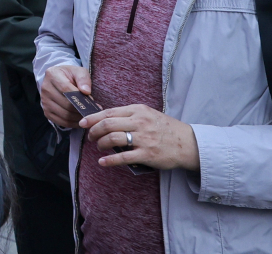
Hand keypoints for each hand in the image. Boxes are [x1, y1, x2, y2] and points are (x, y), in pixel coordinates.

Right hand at [40, 63, 91, 128]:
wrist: (58, 79)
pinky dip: (73, 123)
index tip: (91, 101)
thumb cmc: (70, 75)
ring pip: (64, 115)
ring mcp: (44, 102)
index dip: (79, 97)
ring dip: (78, 118)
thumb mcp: (79, 71)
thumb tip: (86, 91)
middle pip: (66, 104)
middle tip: (93, 111)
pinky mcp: (47, 112)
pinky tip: (81, 120)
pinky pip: (61, 122)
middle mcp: (46, 89)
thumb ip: (84, 79)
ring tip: (88, 116)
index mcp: (52, 75)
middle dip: (81, 109)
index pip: (66, 89)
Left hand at [85, 104, 199, 171]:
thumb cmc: (166, 129)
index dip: (93, 118)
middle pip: (107, 124)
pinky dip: (109, 160)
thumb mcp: (149, 114)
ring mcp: (143, 139)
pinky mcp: (147, 154)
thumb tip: (107, 119)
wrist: (187, 143)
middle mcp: (139, 122)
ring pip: (112, 139)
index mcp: (138, 110)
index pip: (109, 112)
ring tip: (98, 147)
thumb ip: (130, 115)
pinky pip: (123, 157)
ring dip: (100, 143)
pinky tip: (103, 162)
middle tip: (90, 136)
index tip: (83, 122)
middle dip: (94, 131)